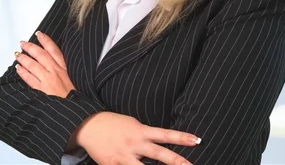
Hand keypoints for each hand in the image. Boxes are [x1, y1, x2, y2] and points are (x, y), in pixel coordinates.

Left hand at [14, 31, 74, 97]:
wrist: (76, 111)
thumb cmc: (76, 98)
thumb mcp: (75, 79)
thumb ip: (65, 71)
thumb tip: (55, 64)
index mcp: (65, 68)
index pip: (54, 50)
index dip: (46, 41)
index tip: (39, 34)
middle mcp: (56, 72)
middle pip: (41, 55)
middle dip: (31, 47)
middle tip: (23, 43)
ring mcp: (48, 80)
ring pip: (33, 65)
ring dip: (24, 58)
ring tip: (17, 54)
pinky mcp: (42, 90)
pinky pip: (30, 79)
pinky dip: (23, 72)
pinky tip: (18, 68)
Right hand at [76, 112, 199, 164]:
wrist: (87, 125)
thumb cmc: (112, 124)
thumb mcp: (132, 124)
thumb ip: (146, 134)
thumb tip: (161, 141)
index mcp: (140, 131)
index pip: (165, 134)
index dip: (181, 137)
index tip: (197, 141)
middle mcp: (134, 144)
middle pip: (159, 154)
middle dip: (176, 161)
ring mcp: (123, 157)